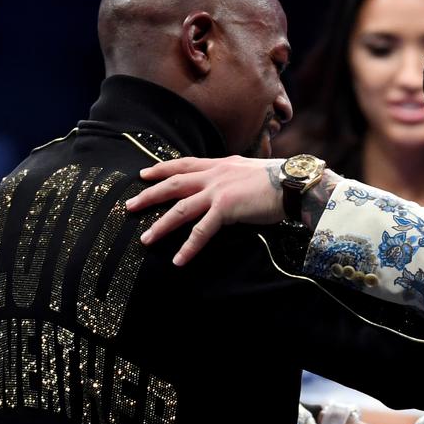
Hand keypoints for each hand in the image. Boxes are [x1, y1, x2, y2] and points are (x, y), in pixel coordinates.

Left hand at [124, 156, 283, 265]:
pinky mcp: (226, 209)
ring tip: (145, 239)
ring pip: (180, 208)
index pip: (185, 164)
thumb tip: (232, 182)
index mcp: (221, 164)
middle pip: (173, 183)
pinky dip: (188, 246)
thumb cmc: (280, 179)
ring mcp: (218, 191)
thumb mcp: (251, 171)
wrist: (293, 183)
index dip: (162, 168)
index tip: (145, 173)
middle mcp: (215, 175)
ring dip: (161, 225)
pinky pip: (202, 231)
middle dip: (149, 194)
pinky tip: (179, 260)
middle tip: (129, 205)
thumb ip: (235, 175)